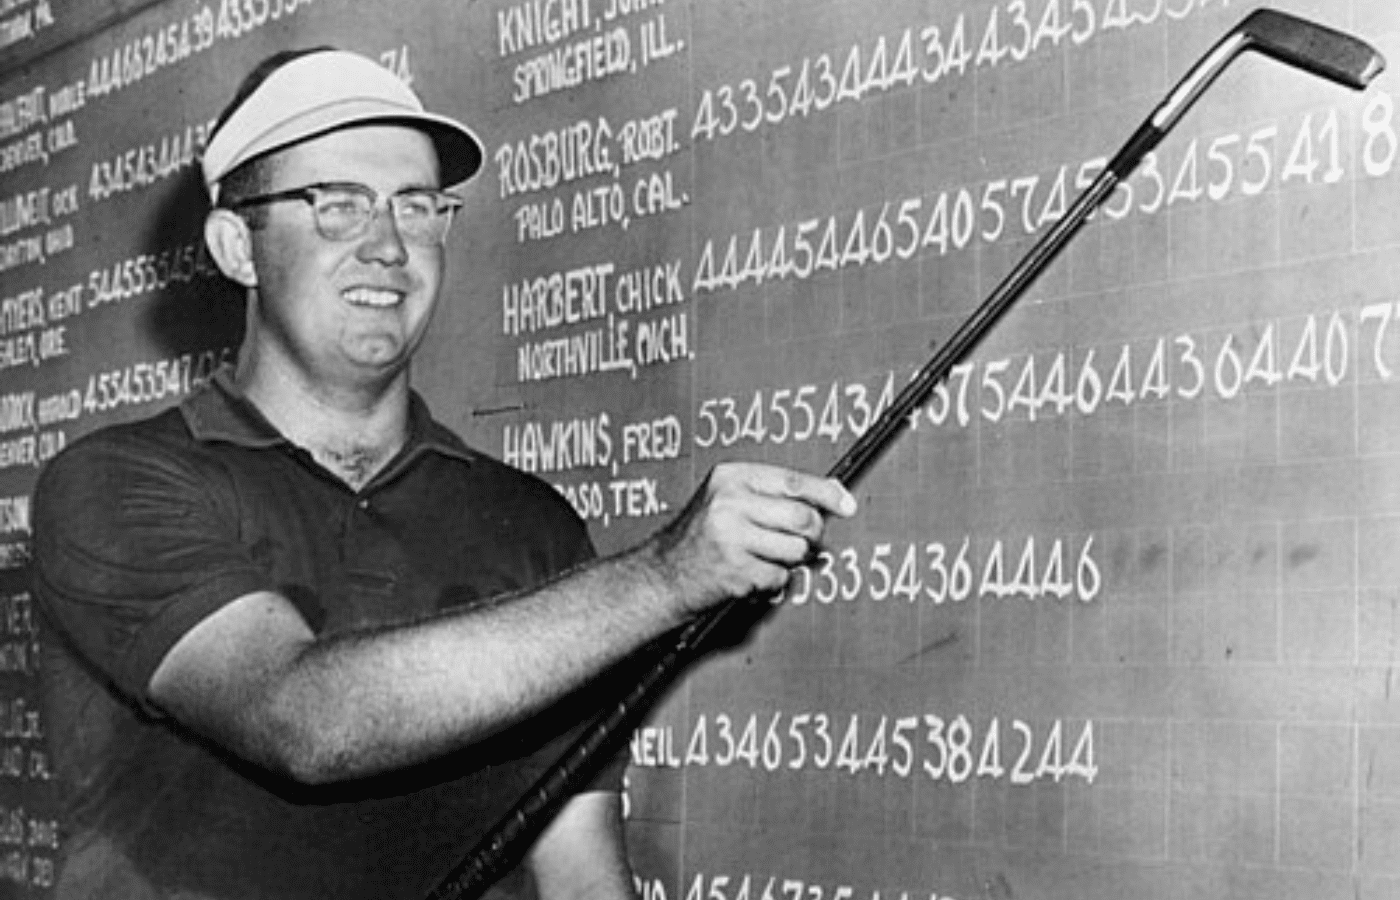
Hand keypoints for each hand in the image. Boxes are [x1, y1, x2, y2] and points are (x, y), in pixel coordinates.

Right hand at [646, 462, 856, 615]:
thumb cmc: (703, 535)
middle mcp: (730, 503)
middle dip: (812, 533)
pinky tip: (751, 572)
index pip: (794, 481)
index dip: (827, 493)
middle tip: (803, 539)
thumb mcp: (728, 498)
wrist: (664, 573)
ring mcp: (731, 538)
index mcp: (731, 477)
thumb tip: (830, 499)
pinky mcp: (735, 570)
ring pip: (797, 549)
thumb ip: (771, 494)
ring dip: (790, 558)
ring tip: (766, 556)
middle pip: (803, 517)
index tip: (846, 504)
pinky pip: (780, 576)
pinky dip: (772, 579)